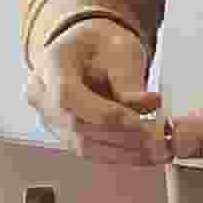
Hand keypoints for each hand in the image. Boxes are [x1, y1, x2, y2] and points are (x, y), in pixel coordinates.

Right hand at [26, 17, 170, 166]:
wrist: (87, 53)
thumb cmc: (102, 45)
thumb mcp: (119, 47)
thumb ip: (129, 76)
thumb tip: (149, 104)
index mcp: (51, 63)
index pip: (68, 96)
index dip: (104, 114)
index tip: (141, 123)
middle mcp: (42, 95)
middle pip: (77, 125)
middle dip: (122, 137)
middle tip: (161, 141)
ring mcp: (49, 119)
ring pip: (84, 145)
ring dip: (125, 153)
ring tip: (160, 152)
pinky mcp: (64, 136)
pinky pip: (91, 152)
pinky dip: (121, 156)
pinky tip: (147, 155)